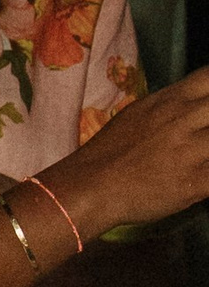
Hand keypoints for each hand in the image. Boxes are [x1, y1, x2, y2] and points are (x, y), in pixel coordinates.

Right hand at [60, 66, 208, 234]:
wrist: (91, 185)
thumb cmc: (112, 150)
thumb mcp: (140, 114)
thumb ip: (172, 106)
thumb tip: (195, 102)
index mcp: (169, 101)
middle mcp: (183, 119)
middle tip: (207, 134)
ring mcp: (190, 151)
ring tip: (205, 152)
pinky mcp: (196, 182)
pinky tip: (207, 176)